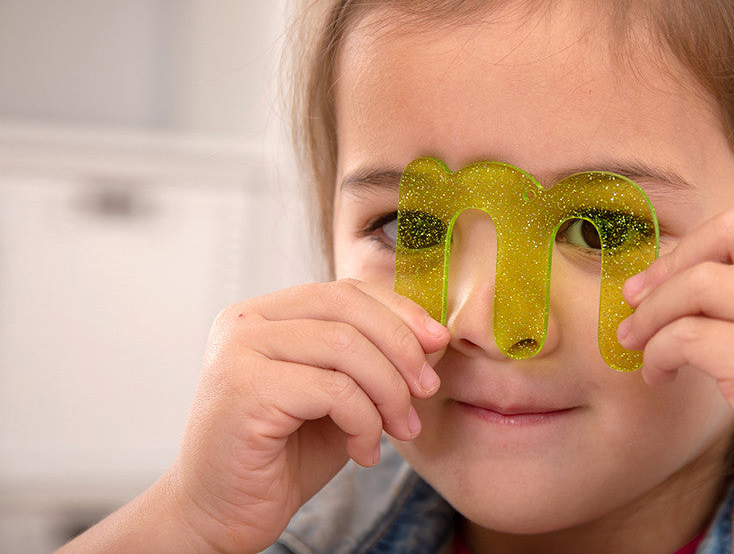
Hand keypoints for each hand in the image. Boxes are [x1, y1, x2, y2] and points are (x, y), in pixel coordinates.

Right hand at [162, 279, 449, 552]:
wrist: (223, 515)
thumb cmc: (283, 456)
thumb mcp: (342, 397)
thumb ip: (376, 361)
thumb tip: (434, 337)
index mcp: (267, 313)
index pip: (345, 290)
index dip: (399, 311)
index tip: (438, 343)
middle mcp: (246, 321)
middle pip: (346, 305)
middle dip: (402, 346)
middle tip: (427, 390)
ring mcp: (239, 351)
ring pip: (345, 346)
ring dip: (389, 391)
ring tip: (402, 429)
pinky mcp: (244, 390)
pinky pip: (333, 389)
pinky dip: (364, 421)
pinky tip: (365, 452)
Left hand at [617, 203, 733, 540]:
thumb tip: (684, 265)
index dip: (700, 243)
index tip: (666, 276)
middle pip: (730, 232)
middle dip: (672, 263)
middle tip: (636, 300)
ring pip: (699, 284)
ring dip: (652, 314)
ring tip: (639, 344)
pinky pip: (687, 337)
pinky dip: (658, 353)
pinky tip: (660, 376)